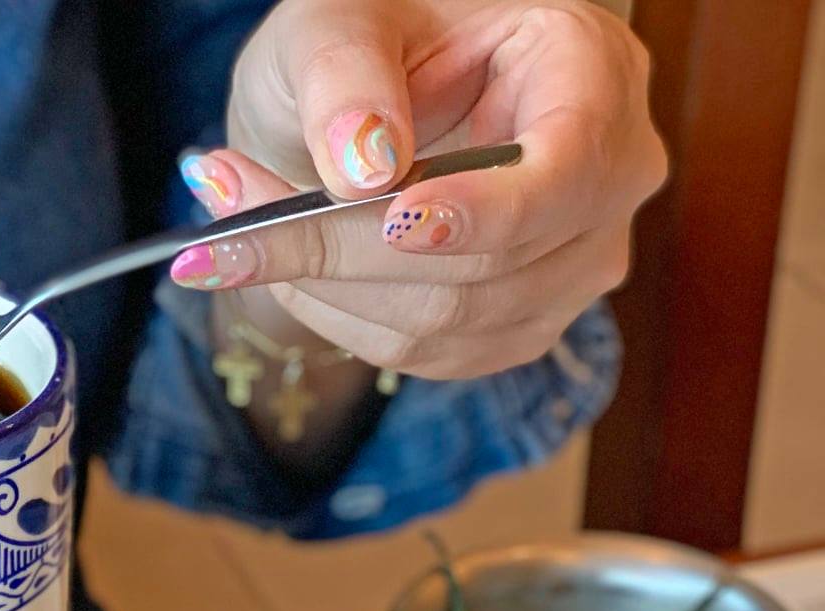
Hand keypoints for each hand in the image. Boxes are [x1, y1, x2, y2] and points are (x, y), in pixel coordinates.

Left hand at [175, 0, 666, 379]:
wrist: (370, 103)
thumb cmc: (372, 40)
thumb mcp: (339, 17)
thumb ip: (346, 74)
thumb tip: (363, 167)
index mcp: (592, 74)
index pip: (569, 170)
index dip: (485, 211)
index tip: (397, 221)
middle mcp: (606, 181)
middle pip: (491, 263)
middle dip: (346, 247)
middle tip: (226, 198)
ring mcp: (570, 267)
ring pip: (447, 322)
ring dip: (324, 287)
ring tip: (235, 227)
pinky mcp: (516, 328)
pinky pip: (421, 354)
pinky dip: (338, 318)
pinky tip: (288, 268)